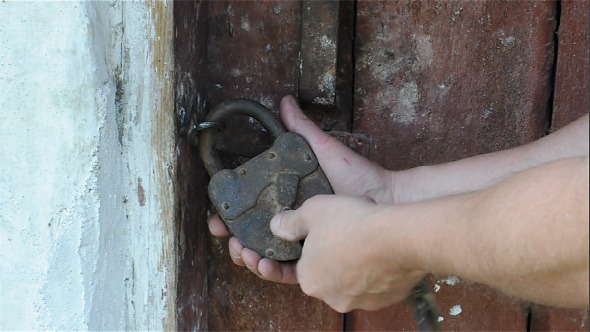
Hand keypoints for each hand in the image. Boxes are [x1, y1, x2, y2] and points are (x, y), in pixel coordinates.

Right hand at [209, 95, 394, 282]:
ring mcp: (303, 243)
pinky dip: (270, 271)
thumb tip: (285, 102)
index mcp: (288, 201)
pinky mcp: (316, 259)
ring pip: (266, 258)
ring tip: (243, 253)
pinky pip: (287, 272)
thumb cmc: (357, 175)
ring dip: (248, 258)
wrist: (383, 197)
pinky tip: (261, 264)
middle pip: (254, 239)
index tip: (218, 220)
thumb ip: (301, 129)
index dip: (231, 219)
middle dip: (235, 243)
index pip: (252, 214)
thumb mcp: (322, 148)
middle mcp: (292, 224)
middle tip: (230, 240)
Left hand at [270, 195, 424, 311]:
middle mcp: (332, 296)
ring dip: (348, 261)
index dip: (280, 260)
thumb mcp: (312, 211)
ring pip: (348, 278)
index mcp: (309, 279)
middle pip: (322, 273)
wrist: (399, 236)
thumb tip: (277, 226)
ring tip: (355, 235)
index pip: (291, 269)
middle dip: (323, 255)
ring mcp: (360, 300)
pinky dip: (371, 268)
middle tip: (331, 232)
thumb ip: (290, 221)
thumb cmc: (354, 222)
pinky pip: (373, 282)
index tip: (268, 256)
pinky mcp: (385, 298)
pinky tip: (375, 247)